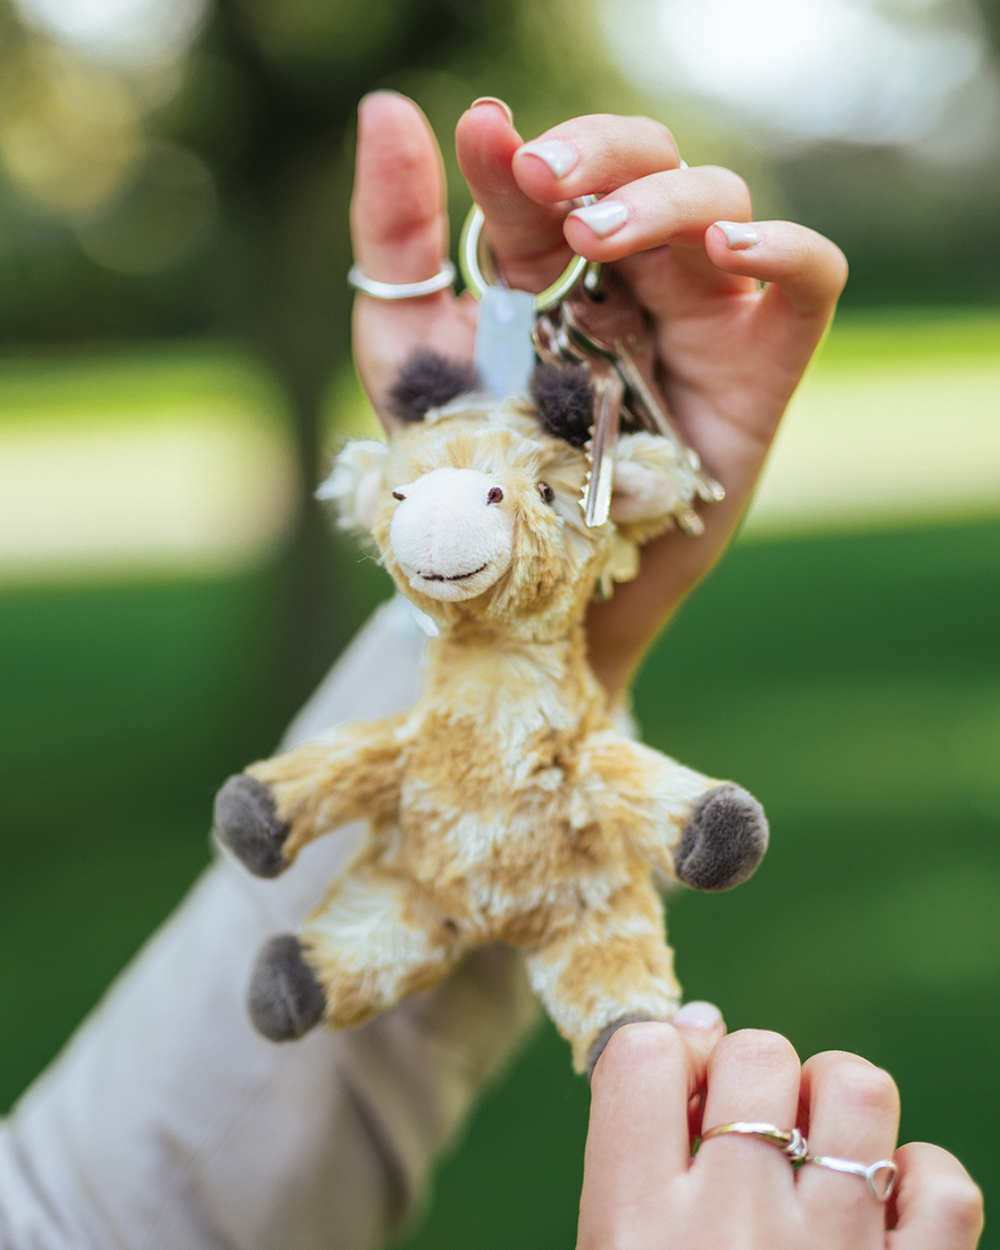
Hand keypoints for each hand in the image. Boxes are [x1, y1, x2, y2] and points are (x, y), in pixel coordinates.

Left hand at [348, 92, 847, 695]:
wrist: (530, 594)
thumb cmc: (473, 477)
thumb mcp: (408, 355)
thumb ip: (396, 238)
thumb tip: (387, 106)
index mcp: (551, 271)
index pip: (552, 179)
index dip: (519, 152)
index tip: (486, 141)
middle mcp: (631, 283)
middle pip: (649, 162)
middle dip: (597, 154)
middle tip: (541, 177)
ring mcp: (699, 319)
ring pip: (722, 203)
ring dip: (664, 200)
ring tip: (596, 235)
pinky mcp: (759, 371)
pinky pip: (812, 284)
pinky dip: (787, 249)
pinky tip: (728, 250)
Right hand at [581, 1021, 983, 1249]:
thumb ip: (636, 1155)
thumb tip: (701, 1025)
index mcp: (635, 1228)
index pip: (642, 1052)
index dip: (666, 1049)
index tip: (682, 1085)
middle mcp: (733, 1232)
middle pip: (755, 1053)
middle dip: (753, 1074)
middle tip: (751, 1133)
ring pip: (854, 1088)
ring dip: (836, 1101)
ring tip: (818, 1146)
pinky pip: (943, 1182)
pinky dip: (919, 1180)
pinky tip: (882, 1208)